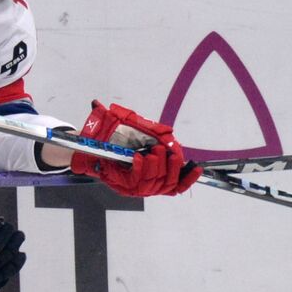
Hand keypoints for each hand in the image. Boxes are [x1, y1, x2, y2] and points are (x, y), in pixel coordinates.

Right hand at [67, 102, 201, 196]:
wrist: (105, 152)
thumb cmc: (106, 142)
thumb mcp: (103, 129)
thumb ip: (102, 118)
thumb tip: (96, 104)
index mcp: (119, 179)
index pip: (136, 182)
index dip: (141, 170)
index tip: (139, 155)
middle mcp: (135, 187)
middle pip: (153, 182)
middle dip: (157, 165)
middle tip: (156, 148)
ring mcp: (149, 186)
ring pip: (166, 184)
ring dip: (171, 167)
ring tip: (169, 153)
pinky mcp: (161, 181)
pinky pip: (176, 186)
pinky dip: (187, 178)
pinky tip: (195, 168)